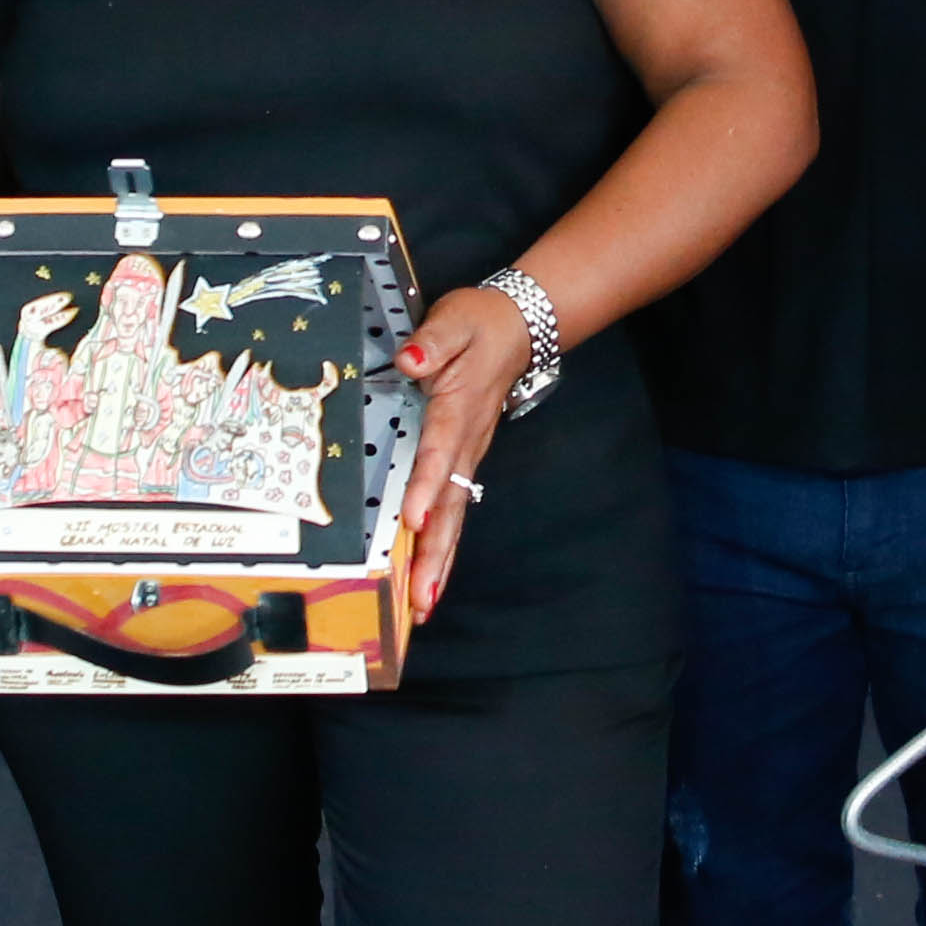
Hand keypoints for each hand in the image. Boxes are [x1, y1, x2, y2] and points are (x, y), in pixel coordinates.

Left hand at [387, 283, 533, 622]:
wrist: (516, 329)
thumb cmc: (478, 325)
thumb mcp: (454, 320)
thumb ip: (432, 342)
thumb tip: (410, 360)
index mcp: (458, 410)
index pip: (440, 452)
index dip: (426, 486)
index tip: (412, 519)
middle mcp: (466, 443)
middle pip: (452, 505)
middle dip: (435, 553)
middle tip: (420, 596)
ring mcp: (468, 458)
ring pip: (454, 517)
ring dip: (439, 562)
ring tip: (422, 606)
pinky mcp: (464, 465)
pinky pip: (453, 512)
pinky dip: (442, 549)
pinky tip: (428, 581)